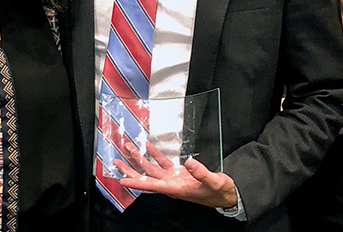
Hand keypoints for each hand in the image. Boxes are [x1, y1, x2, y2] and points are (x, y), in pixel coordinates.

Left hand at [114, 141, 237, 208]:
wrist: (226, 195)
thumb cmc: (219, 192)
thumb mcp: (214, 182)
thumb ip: (201, 172)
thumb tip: (189, 162)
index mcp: (177, 189)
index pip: (152, 186)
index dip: (136, 183)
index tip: (122, 180)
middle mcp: (171, 185)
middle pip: (146, 178)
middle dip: (130, 170)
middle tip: (116, 162)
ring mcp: (174, 179)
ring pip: (151, 170)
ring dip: (139, 159)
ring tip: (129, 149)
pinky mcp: (178, 174)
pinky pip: (162, 164)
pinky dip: (155, 155)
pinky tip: (148, 147)